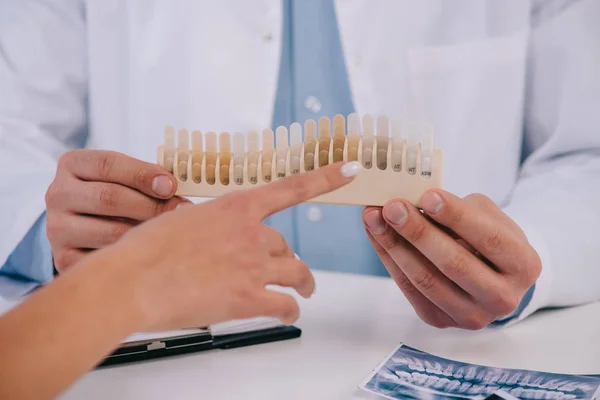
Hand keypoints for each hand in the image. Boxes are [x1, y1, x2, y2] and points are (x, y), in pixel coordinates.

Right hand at [45, 150, 189, 271]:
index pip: (109, 165)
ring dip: (146, 233)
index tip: (170, 186)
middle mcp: (58, 194)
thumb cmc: (115, 195)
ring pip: (111, 231)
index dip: (143, 174)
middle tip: (180, 212)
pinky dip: (132, 255)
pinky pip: (105, 258)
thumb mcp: (124, 177)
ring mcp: (58, 228)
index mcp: (72, 165)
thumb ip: (146, 178)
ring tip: (169, 232)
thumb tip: (173, 189)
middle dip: (151, 205)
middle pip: (109, 198)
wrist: (83, 229)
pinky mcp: (64, 258)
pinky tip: (150, 252)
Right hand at [111, 161, 360, 330]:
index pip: (291, 187)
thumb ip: (210, 225)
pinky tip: (286, 313)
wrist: (130, 282)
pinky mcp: (249, 298)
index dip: (325, 178)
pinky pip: (286, 304)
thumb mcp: (180, 220)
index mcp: (235, 207)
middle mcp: (251, 232)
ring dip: (303, 283)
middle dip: (283, 258)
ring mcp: (252, 265)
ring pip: (296, 272)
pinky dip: (290, 310)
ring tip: (304, 291)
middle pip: (285, 245)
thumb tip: (215, 233)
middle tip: (279, 269)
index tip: (351, 168)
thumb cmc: (146, 251)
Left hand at [362, 190, 541, 329]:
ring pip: (426, 280)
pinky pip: (409, 289)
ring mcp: (470, 316)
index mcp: (524, 265)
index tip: (428, 194)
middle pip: (454, 264)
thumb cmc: (487, 236)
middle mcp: (503, 298)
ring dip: (394, 246)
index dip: (457, 216)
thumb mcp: (487, 215)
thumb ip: (458, 209)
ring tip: (374, 217)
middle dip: (418, 232)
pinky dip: (389, 258)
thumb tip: (414, 202)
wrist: (490, 274)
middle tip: (391, 207)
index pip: (490, 239)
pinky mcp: (440, 321)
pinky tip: (376, 234)